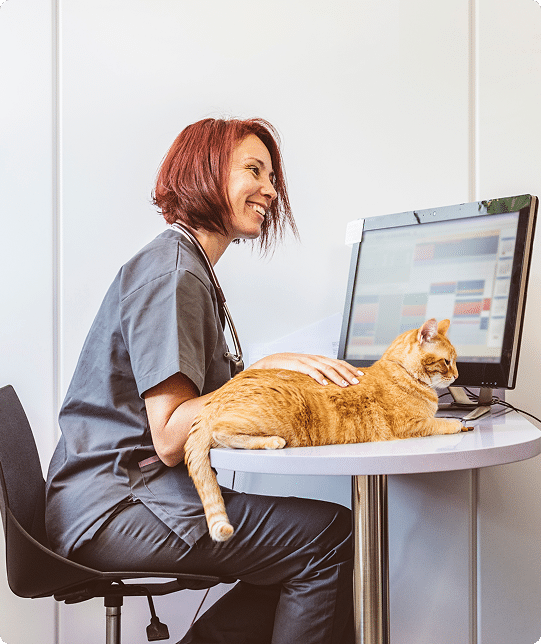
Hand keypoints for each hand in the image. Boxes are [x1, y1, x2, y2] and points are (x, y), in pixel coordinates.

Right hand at [248, 353, 363, 386]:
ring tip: (345, 385)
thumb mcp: (306, 371)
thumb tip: (331, 385)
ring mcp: (305, 361)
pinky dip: (318, 377)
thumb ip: (318, 374)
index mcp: (317, 359)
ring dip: (337, 377)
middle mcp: (313, 358)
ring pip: (325, 368)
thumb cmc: (288, 369)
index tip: (361, 376)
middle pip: (335, 365)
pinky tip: (325, 384)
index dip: (350, 368)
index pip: (338, 362)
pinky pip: (309, 371)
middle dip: (348, 373)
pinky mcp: (296, 365)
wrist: (268, 363)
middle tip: (357, 382)